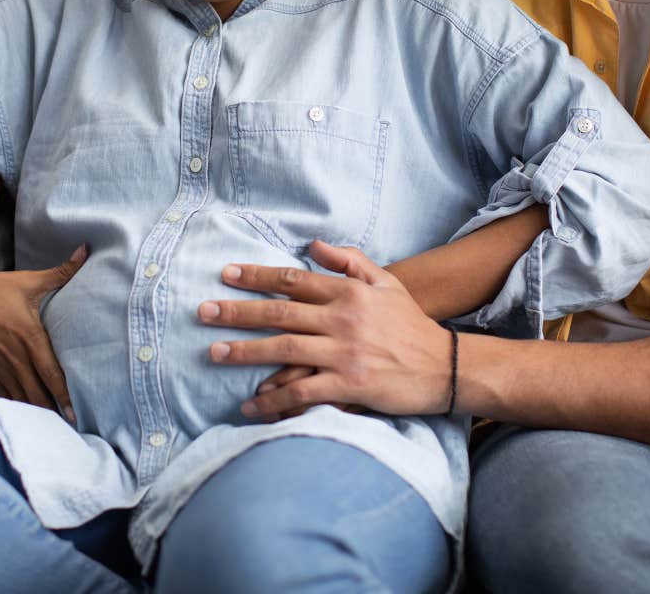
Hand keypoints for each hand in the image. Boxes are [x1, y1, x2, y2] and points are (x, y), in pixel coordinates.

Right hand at [0, 244, 88, 418]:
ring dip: (35, 412)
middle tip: (71, 424)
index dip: (65, 395)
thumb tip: (85, 251)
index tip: (76, 412)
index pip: (52, 374)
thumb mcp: (28, 280)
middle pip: (37, 393)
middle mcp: (14, 358)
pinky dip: (13, 405)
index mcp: (29, 338)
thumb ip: (61, 271)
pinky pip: (1, 394)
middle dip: (53, 411)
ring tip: (52, 425)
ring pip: (19, 398)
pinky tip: (23, 413)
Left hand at [198, 240, 452, 419]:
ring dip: (245, 352)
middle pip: (280, 312)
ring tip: (214, 353)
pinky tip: (250, 406)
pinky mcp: (349, 386)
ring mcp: (344, 354)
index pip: (293, 279)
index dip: (258, 276)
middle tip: (204, 311)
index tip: (227, 274)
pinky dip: (273, 400)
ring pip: (284, 349)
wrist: (445, 366)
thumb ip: (350, 260)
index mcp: (348, 292)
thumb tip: (312, 244)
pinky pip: (302, 393)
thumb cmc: (411, 323)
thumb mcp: (386, 282)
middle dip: (238, 311)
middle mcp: (342, 319)